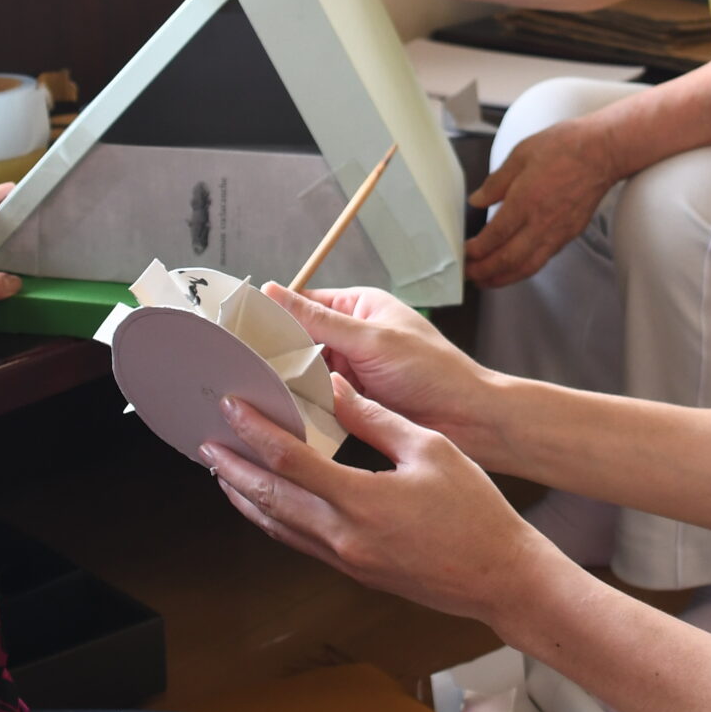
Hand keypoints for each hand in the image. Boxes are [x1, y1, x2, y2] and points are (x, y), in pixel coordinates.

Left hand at [207, 374, 558, 625]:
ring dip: (245, 496)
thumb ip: (375, 420)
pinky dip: (273, 519)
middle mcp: (344, 536)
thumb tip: (337, 390)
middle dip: (232, 468)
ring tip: (223, 471)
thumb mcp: (429, 449)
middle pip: (268, 499)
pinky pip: (299, 541)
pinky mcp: (354, 571)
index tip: (233, 407)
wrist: (499, 576)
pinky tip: (268, 504)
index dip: (255, 431)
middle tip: (206, 441)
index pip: (290, 461)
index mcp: (362, 501)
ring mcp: (346, 559)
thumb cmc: (475, 512)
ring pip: (278, 526)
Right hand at [262, 283, 501, 455]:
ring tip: (258, 393)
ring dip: (290, 384)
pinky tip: (285, 416)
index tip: (238, 327)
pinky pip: (318, 402)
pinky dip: (305, 408)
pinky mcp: (355, 403)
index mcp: (360, 307)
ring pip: (304, 374)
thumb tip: (273, 291)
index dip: (272, 314)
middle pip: (298, 341)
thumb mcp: (372, 339)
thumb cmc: (435, 371)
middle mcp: (353, 337)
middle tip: (243, 368)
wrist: (471, 420)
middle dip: (277, 355)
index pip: (303, 303)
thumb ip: (319, 319)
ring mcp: (353, 371)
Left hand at [466, 121, 624, 288]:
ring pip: (527, 266)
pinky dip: (524, 269)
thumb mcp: (521, 154)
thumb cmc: (566, 146)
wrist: (604, 152)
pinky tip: (515, 267)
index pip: (494, 236)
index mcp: (525, 201)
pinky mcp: (570, 234)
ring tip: (487, 281)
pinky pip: (543, 259)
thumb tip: (477, 199)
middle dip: (485, 272)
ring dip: (504, 278)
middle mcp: (541, 222)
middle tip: (469, 275)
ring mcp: (557, 232)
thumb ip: (496, 182)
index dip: (476, 250)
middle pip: (508, 260)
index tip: (464, 252)